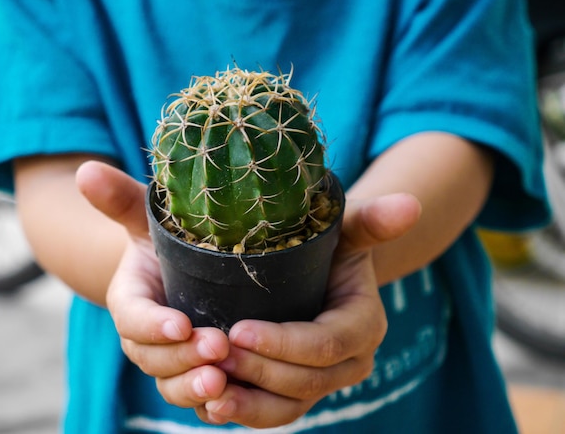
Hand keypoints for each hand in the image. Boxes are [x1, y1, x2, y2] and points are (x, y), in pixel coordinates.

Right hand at [76, 161, 230, 407]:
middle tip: (217, 347)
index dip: (152, 324)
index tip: (180, 322)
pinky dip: (212, 403)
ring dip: (195, 386)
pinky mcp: (192, 372)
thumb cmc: (165, 240)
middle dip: (181, 357)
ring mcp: (168, 359)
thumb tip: (87, 169)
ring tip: (223, 379)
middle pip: (153, 358)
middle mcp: (145, 336)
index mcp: (130, 300)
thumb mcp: (147, 218)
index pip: (132, 317)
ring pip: (172, 384)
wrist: (179, 268)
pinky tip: (235, 398)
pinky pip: (196, 397)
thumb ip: (121, 199)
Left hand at [195, 193, 421, 427]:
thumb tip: (409, 204)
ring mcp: (322, 383)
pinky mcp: (296, 393)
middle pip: (305, 381)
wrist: (327, 272)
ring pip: (287, 408)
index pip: (326, 343)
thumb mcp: (349, 228)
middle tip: (214, 352)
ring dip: (247, 404)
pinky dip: (243, 412)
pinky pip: (272, 413)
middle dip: (258, 371)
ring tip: (209, 390)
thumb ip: (373, 220)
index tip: (239, 329)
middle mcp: (348, 363)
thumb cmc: (333, 244)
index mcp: (364, 326)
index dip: (284, 343)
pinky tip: (211, 404)